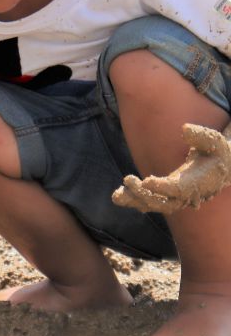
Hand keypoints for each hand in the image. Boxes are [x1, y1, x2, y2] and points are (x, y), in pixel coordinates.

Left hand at [113, 122, 230, 213]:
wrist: (221, 168)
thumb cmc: (216, 152)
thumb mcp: (214, 142)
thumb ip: (201, 136)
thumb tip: (184, 129)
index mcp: (198, 183)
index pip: (179, 190)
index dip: (164, 187)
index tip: (147, 181)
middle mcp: (187, 195)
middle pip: (165, 203)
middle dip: (145, 195)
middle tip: (128, 179)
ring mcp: (177, 199)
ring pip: (155, 206)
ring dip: (135, 201)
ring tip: (117, 195)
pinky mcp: (167, 197)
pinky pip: (150, 203)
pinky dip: (135, 201)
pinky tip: (118, 196)